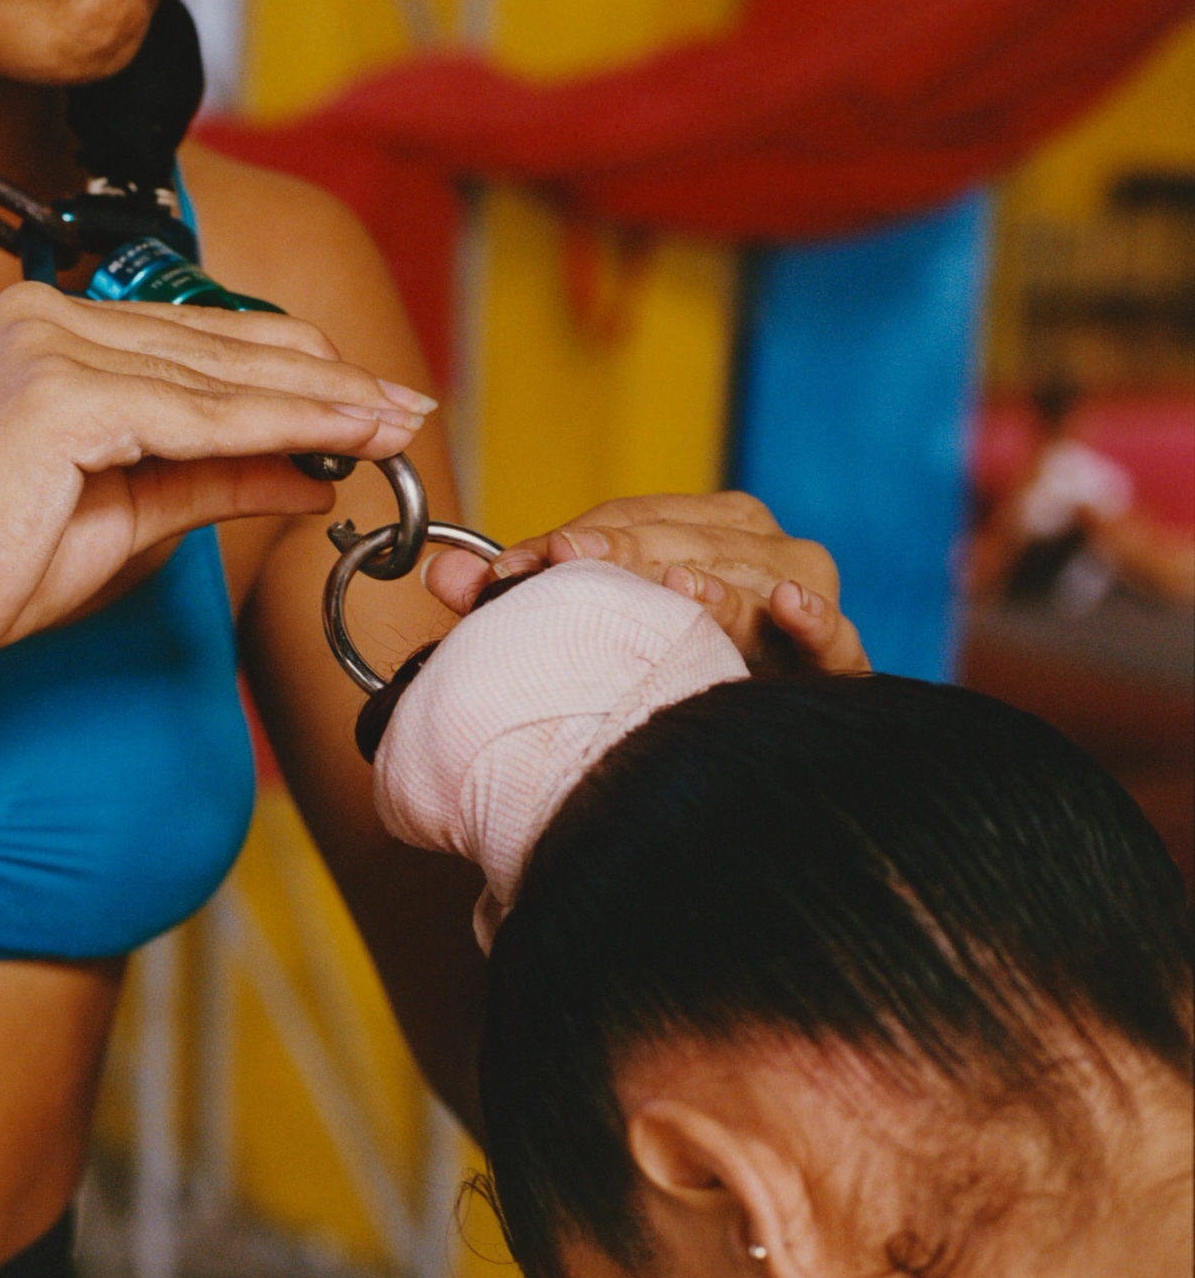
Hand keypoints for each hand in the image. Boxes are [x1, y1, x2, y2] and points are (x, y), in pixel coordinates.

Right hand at [0, 283, 430, 685]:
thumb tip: (315, 471)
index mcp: (47, 327)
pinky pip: (199, 418)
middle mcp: (44, 316)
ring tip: (396, 426)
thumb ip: (219, 477)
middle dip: (330, 381)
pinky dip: (280, 431)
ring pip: (223, 380)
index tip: (374, 399)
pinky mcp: (58, 394)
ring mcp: (47, 345)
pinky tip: (343, 443)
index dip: (297, 367)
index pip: (202, 338)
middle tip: (411, 408)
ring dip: (323, 404)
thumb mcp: (129, 514)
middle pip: (223, 347)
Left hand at [425, 490, 869, 675]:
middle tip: (564, 566)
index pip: (633, 520)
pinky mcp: (836, 664)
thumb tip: (441, 576)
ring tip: (672, 589)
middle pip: (689, 543)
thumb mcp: (584, 627)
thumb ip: (519, 595)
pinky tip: (787, 609)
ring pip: (756, 579)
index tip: (512, 569)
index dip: (573, 539)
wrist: (728, 757)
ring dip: (713, 585)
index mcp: (705, 527)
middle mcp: (760, 551)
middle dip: (622, 553)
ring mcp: (805, 601)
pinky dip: (813, 623)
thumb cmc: (651, 672)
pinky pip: (835, 642)